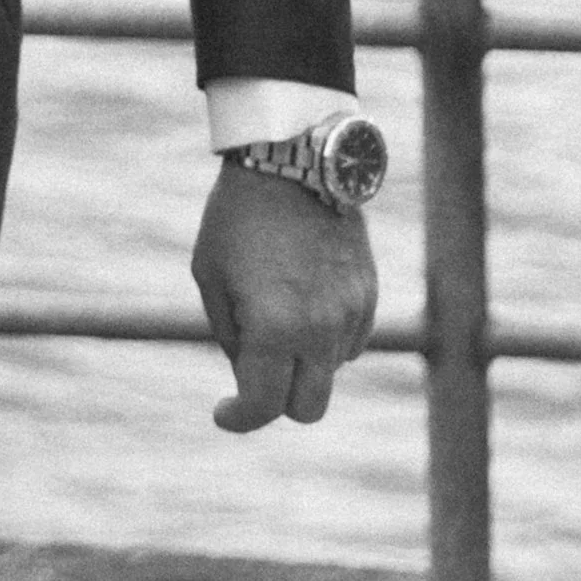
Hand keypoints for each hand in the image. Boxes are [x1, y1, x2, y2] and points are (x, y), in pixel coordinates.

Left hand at [191, 162, 378, 431]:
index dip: (239, 417)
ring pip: (330, 373)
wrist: (291, 162)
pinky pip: (350, 342)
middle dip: (277, 402)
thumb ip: (232, 338)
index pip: (264, 405)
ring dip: (303, 365)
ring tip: (275, 316)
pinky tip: (303, 301)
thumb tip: (250, 377)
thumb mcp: (211, 278)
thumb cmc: (236, 219)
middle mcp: (321, 330)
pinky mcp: (369, 296)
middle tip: (252, 377)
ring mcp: (352, 314)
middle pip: (308, 408)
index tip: (222, 412)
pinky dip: (325, 339)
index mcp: (275, 328)